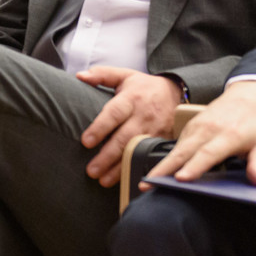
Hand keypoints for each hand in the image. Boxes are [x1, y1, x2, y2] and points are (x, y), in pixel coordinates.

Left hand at [74, 67, 183, 186]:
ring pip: (137, 152)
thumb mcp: (124, 75)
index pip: (114, 114)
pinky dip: (138, 169)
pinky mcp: (164, 141)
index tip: (85, 142)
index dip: (100, 128)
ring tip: (103, 180)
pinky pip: (150, 157)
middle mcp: (145, 115)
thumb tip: (80, 75)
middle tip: (91, 170)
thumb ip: (102, 75)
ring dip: (120, 168)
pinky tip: (126, 181)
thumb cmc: (143, 86)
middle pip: (125, 138)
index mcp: (132, 98)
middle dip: (107, 156)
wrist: (176, 91)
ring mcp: (156, 130)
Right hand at [146, 80, 255, 187]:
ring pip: (175, 150)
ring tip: (148, 182)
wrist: (247, 96)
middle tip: (148, 184)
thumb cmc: (255, 123)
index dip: (194, 167)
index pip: (208, 153)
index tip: (181, 179)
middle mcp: (208, 130)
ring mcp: (195, 127)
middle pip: (182, 152)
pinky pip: (176, 146)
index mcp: (229, 136)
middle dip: (164, 169)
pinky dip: (167, 160)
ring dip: (161, 166)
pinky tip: (160, 173)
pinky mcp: (189, 128)